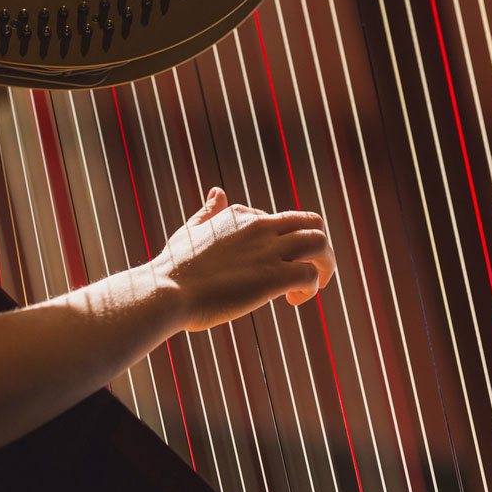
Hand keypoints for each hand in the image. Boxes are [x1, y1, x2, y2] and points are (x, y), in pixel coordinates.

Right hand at [153, 187, 335, 331]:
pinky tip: (292, 300)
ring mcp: (267, 251)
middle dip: (318, 248)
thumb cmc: (174, 269)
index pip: (282, 219)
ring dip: (324, 265)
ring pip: (320, 243)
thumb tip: (217, 191)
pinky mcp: (272, 277)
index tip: (272, 266)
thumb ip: (208, 213)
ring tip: (311, 286)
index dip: (283, 243)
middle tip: (310, 272)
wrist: (167, 292)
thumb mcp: (191, 231)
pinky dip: (310, 288)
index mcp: (240, 215)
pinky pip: (311, 275)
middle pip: (312, 222)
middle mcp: (259, 227)